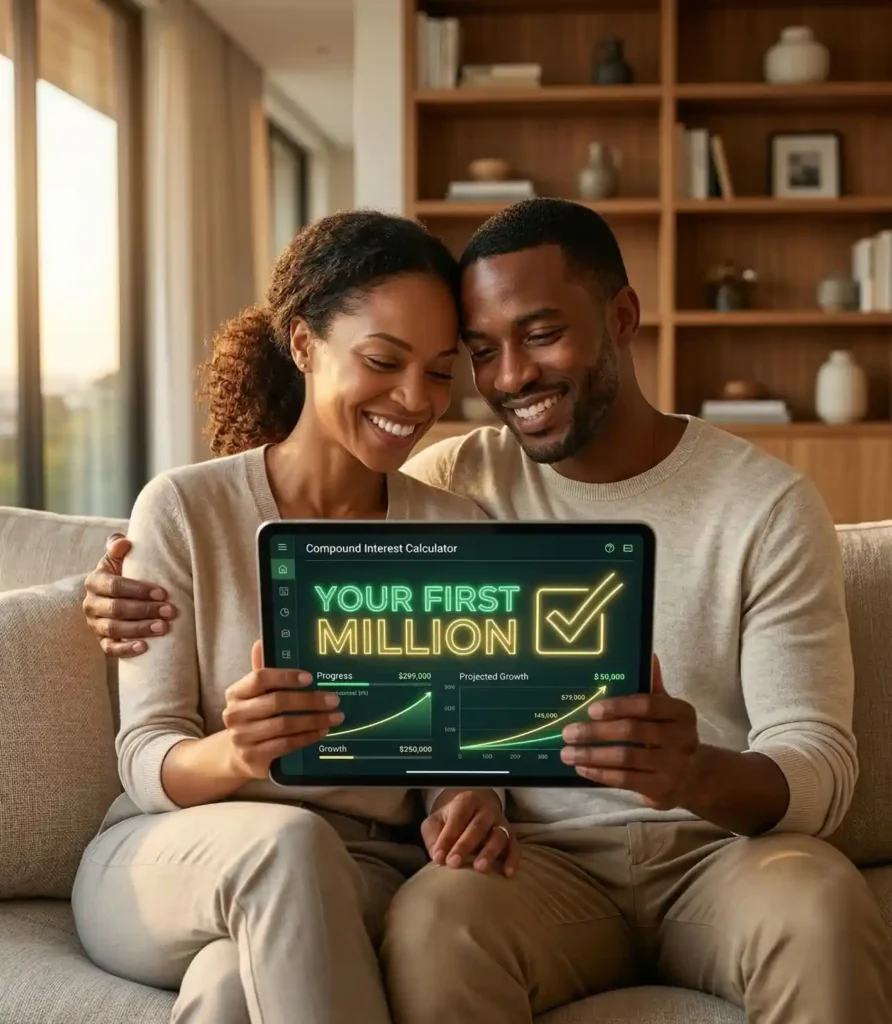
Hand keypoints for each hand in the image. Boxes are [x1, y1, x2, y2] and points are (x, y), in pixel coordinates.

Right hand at [83, 533, 176, 656]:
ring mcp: (95, 624)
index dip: (138, 590)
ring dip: (140, 629)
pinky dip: (126, 649)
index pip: (114, 586)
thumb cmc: (123, 572)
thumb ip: (118, 545)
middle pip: (116, 609)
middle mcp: (91, 604)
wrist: (115, 594)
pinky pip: (110, 649)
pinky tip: (144, 647)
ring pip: (114, 629)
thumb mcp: (118, 557)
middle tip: (170, 611)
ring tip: (163, 627)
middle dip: (145, 610)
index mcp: (94, 581)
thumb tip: (124, 542)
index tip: (162, 593)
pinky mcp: (102, 641)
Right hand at [222, 641, 344, 779]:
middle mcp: (235, 714)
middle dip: (309, 700)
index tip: (310, 678)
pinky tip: (321, 731)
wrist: (237, 753)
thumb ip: (261, 669)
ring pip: (284, 725)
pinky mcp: (253, 757)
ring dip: (313, 720)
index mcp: (236, 692)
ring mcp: (242, 737)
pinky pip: (286, 745)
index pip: (260, 678)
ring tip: (334, 717)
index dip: (286, 676)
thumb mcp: (254, 693)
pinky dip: (306, 737)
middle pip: (277, 702)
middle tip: (333, 700)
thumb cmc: (253, 715)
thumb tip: (261, 642)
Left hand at [421, 789, 519, 875]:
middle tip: (453, 863)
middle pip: (477, 826)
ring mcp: (501, 823)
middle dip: (464, 846)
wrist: (473, 813)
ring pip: (498, 836)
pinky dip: (512, 860)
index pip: (457, 817)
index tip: (438, 857)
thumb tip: (437, 855)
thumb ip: (433, 836)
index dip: (447, 838)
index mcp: (466, 801)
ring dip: (489, 852)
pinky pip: (515, 847)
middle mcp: (486, 810)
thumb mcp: (436, 822)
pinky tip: (507, 873)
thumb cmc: (451, 821)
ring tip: (480, 868)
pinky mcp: (511, 837)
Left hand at [560, 656, 700, 810]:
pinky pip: (625, 780)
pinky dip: (600, 773)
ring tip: (567, 753)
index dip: (618, 706)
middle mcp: (682, 739)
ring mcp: (673, 766)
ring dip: (592, 755)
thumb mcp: (666, 710)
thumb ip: (653, 686)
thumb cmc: (669, 735)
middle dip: (595, 732)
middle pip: (632, 732)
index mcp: (682, 713)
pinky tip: (582, 768)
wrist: (692, 776)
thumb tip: (648, 654)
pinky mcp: (662, 789)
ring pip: (625, 758)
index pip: (647, 705)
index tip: (591, 709)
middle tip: (568, 732)